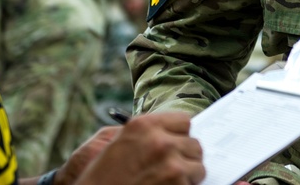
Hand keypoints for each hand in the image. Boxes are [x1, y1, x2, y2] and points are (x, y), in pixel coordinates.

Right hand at [68, 112, 204, 184]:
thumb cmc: (101, 175)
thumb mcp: (116, 142)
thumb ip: (144, 132)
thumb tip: (170, 132)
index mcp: (144, 125)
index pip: (184, 121)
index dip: (179, 135)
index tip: (175, 144)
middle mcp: (160, 141)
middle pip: (194, 144)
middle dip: (185, 156)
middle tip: (172, 167)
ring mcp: (171, 165)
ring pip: (198, 166)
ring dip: (188, 174)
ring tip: (169, 180)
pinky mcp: (177, 184)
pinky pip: (194, 183)